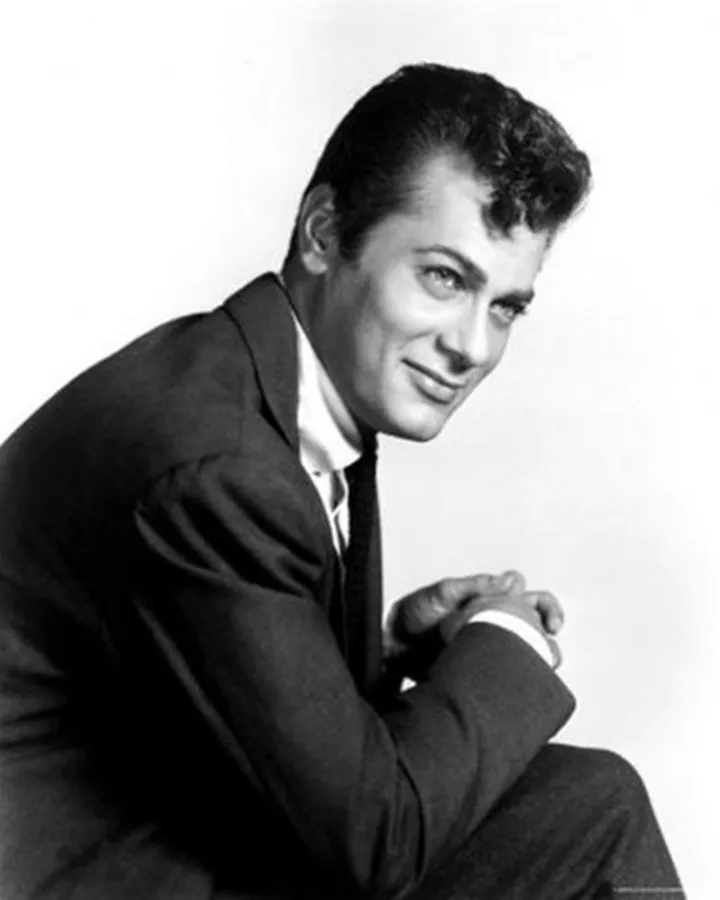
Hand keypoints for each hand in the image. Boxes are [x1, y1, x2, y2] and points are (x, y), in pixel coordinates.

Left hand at [384, 570, 565, 678]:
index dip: (541, 603)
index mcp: (488, 597)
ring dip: (542, 649)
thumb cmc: (414, 614)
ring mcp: (491, 641)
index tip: (538, 615)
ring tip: (542, 657)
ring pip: (531, 643)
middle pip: (537, 616)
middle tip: (550, 633)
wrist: (395, 647)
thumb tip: (508, 581)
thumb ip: (474, 586)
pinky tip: (525, 675)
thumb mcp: (442, 594)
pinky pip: (513, 667)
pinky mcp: (485, 665)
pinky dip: (525, 670)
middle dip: (551, 622)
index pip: (527, 593)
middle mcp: (494, 617)